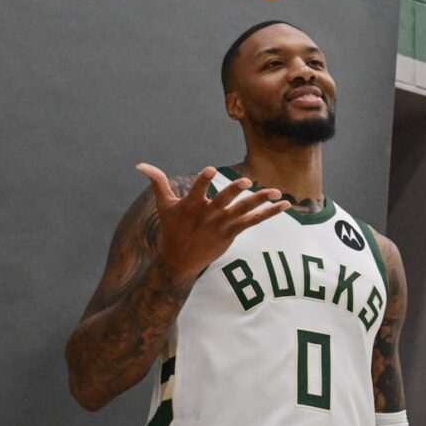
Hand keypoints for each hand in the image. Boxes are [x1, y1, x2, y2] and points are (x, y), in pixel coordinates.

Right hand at [136, 163, 289, 283]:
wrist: (179, 260)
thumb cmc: (172, 229)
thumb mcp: (164, 205)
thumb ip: (158, 182)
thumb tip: (140, 165)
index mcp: (191, 206)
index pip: (196, 190)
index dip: (203, 181)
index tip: (210, 170)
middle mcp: (208, 214)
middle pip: (223, 200)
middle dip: (234, 190)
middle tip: (246, 181)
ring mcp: (221, 224)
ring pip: (243, 210)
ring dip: (260, 200)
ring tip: (275, 192)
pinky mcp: (232, 233)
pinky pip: (254, 221)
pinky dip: (269, 213)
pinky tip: (285, 205)